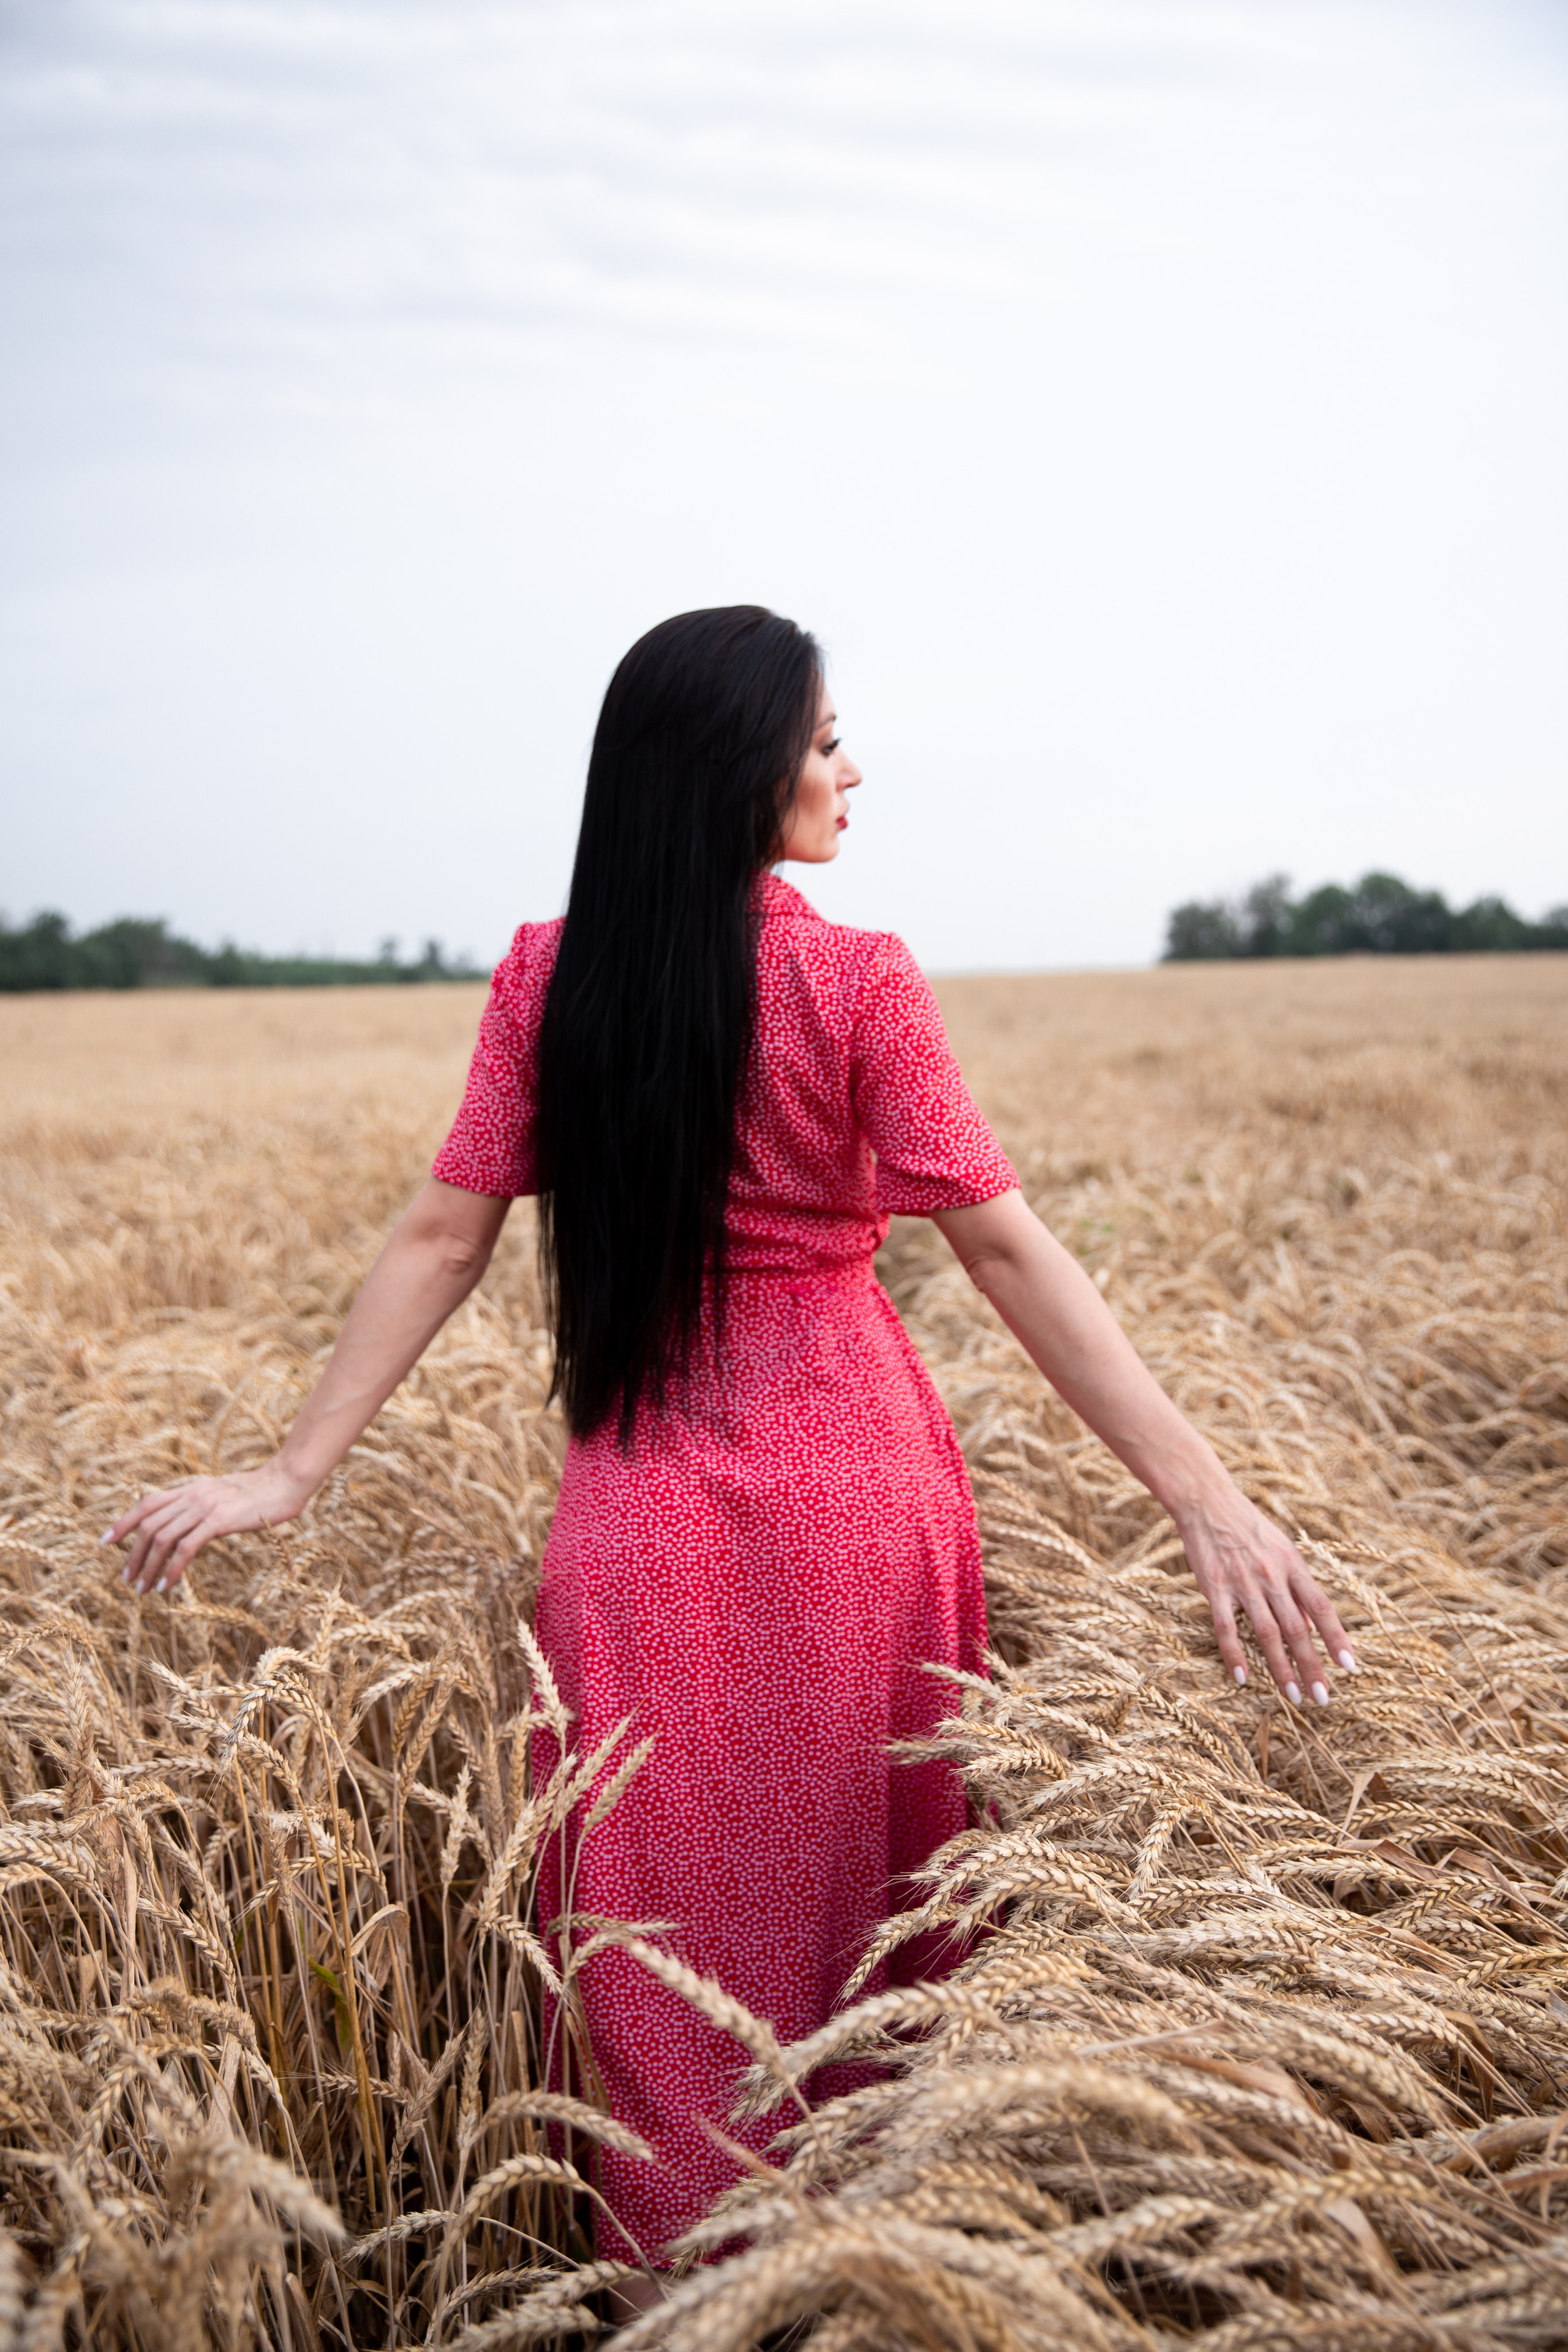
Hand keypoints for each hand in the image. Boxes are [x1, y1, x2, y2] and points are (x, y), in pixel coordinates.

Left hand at [103, 1460, 313, 1596]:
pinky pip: (185, 1549)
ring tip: (143, 1589)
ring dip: (148, 1567)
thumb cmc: (259, 1493)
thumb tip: (184, 1525)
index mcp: (190, 1489)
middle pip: (148, 1526)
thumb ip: (200, 1506)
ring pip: (162, 1539)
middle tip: (128, 1580)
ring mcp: (204, 1507)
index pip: (146, 1504)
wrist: (285, 1482)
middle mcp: (191, 1496)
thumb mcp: (222, 1495)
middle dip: (133, 1555)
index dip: (123, 1522)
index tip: (107, 1542)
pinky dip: (171, 1570)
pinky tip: (167, 1586)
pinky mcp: (218, 1521)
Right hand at [1177, 1487, 1355, 1704]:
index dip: (1337, 1638)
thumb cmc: (1248, 1527)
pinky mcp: (1215, 1588)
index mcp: (1293, 1565)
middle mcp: (1272, 1576)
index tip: (1350, 1668)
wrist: (1207, 1501)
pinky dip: (1236, 1655)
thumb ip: (1297, 1587)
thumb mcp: (1282, 1549)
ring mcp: (1243, 1583)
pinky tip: (1243, 1678)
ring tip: (1293, 1696)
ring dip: (1282, 1668)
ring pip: (1267, 1633)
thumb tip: (1314, 1626)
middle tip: (1323, 1698)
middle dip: (1313, 1666)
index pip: (1321, 1608)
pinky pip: (1227, 1628)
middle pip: (1298, 1629)